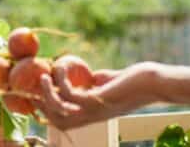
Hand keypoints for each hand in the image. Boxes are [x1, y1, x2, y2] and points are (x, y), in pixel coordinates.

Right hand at [36, 62, 161, 129]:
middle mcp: (92, 116)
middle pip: (58, 122)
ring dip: (47, 94)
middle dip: (42, 106)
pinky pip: (71, 94)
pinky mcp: (99, 99)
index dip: (47, 112)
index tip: (36, 96)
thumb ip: (96, 82)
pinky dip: (61, 81)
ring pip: (60, 111)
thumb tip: (86, 77)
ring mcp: (95, 109)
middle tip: (34, 87)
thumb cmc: (135, 81)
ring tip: (43, 76)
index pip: (64, 122)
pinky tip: (60, 68)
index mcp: (93, 114)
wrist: (154, 83)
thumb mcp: (110, 83)